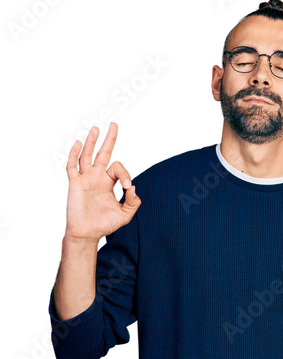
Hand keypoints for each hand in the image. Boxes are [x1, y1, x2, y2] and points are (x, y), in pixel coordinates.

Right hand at [64, 122, 140, 242]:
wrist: (87, 233)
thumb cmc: (104, 224)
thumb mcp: (125, 214)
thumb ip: (133, 202)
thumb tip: (133, 187)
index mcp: (109, 183)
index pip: (119, 169)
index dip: (126, 174)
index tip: (128, 188)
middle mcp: (97, 177)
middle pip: (103, 153)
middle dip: (109, 139)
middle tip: (113, 124)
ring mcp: (85, 179)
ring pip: (88, 155)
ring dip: (91, 141)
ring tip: (96, 128)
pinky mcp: (75, 183)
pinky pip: (73, 166)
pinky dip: (75, 154)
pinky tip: (79, 143)